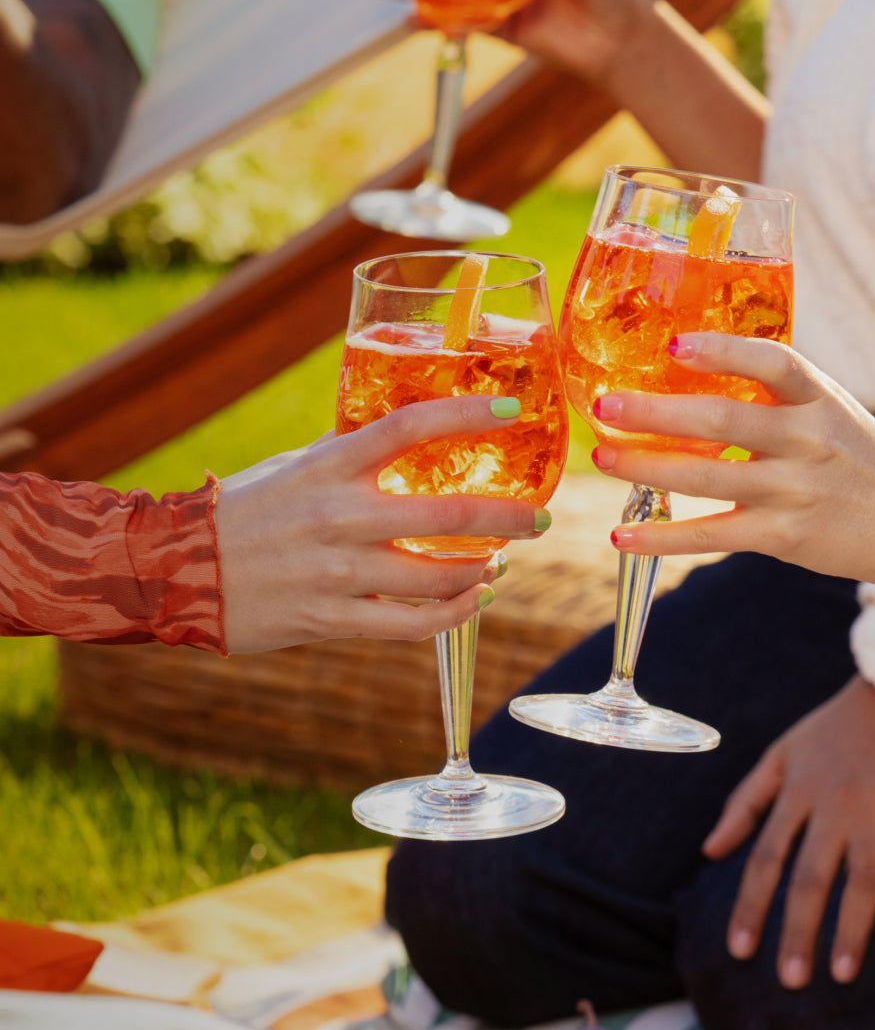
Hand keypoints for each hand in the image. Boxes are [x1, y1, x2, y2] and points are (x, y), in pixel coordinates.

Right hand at [215, 396, 549, 653]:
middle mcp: (338, 514)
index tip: (513, 405)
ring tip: (501, 564)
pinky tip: (472, 600)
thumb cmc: (243, 509)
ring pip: (437, 576)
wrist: (176, 571)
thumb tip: (406, 430)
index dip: (468, 412)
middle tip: (542, 517)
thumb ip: (349, 451)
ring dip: (483, 571)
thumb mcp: (294, 465)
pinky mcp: (330, 619)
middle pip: (446, 511)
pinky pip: (412, 623)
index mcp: (329, 465)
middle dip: (509, 517)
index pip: (410, 425)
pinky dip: (453, 613)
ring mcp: (337, 571)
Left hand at [593, 332, 874, 592]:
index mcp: (817, 398)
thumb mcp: (828, 407)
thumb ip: (771, 392)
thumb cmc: (856, 455)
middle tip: (606, 404)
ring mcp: (794, 490)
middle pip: (723, 421)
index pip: (772, 362)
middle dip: (657, 413)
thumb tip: (685, 363)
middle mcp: (807, 440)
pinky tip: (622, 536)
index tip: (675, 343)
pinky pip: (712, 535)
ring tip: (603, 457)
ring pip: (708, 478)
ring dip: (646, 468)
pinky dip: (663, 538)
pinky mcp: (783, 535)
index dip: (723, 351)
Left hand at [705, 677, 874, 986]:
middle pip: (811, 877)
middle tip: (789, 981)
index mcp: (796, 792)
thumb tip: (710, 850)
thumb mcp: (779, 755)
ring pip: (863, 879)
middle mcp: (834, 805)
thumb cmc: (831, 731)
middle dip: (797, 931)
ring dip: (853, 929)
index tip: (739, 950)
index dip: (751, 904)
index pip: (766, 857)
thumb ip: (744, 803)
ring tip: (842, 974)